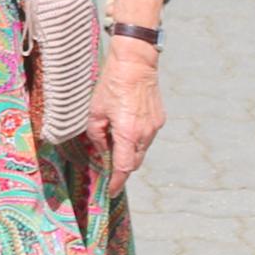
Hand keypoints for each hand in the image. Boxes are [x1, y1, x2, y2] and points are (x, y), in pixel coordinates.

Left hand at [89, 40, 162, 180]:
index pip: (123, 167)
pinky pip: (147, 137)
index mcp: (128, 133)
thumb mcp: (95, 111)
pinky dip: (137, 139)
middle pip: (134, 161)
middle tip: (109, 168)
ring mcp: (155, 127)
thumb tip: (102, 149)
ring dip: (129, 151)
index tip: (111, 191)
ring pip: (141, 150)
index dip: (117, 182)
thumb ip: (97, 135)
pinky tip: (126, 127)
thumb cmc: (112, 84)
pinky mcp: (159, 119)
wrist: (136, 64)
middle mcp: (145, 134)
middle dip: (122, 168)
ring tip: (115, 141)